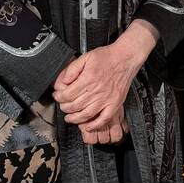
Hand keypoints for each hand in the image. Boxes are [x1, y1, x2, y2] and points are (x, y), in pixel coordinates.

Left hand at [53, 21, 155, 144]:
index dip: (59, 97)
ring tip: (69, 117)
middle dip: (64, 107)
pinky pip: (103, 119)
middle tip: (63, 105)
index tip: (57, 96)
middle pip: (74, 106)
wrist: (126, 57)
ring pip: (86, 115)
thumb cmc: (108, 57)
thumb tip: (62, 82)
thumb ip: (72, 69)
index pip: (67, 95)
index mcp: (88, 79)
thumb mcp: (85, 57)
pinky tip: (88, 125)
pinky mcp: (115, 103)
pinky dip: (94, 125)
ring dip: (74, 119)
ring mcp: (106, 99)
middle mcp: (96, 91)